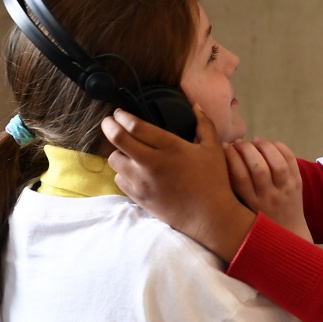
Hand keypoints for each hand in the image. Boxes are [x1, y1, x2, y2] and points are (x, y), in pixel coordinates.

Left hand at [102, 107, 254, 261]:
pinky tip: (133, 170)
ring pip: (114, 160)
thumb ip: (203, 123)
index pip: (135, 126)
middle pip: (118, 140)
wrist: (209, 216)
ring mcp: (142, 182)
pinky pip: (119, 180)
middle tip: (108, 122)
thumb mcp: (212, 147)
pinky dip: (122, 173)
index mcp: (169, 147)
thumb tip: (195, 105)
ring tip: (125, 149)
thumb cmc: (213, 180)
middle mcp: (151, 163)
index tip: (118, 112)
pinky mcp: (139, 197)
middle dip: (109, 127)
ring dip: (117, 151)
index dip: (122, 116)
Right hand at [225, 138, 310, 241]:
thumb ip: (235, 187)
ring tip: (255, 140)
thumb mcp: (244, 207)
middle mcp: (269, 197)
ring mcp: (286, 190)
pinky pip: (291, 160)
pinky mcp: (298, 183)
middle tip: (239, 142)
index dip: (231, 157)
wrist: (289, 232)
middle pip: (259, 168)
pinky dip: (280, 147)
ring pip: (277, 163)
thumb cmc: (259, 218)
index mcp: (252, 203)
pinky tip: (270, 144)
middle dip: (246, 149)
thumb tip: (224, 154)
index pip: (240, 176)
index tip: (225, 147)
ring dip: (264, 146)